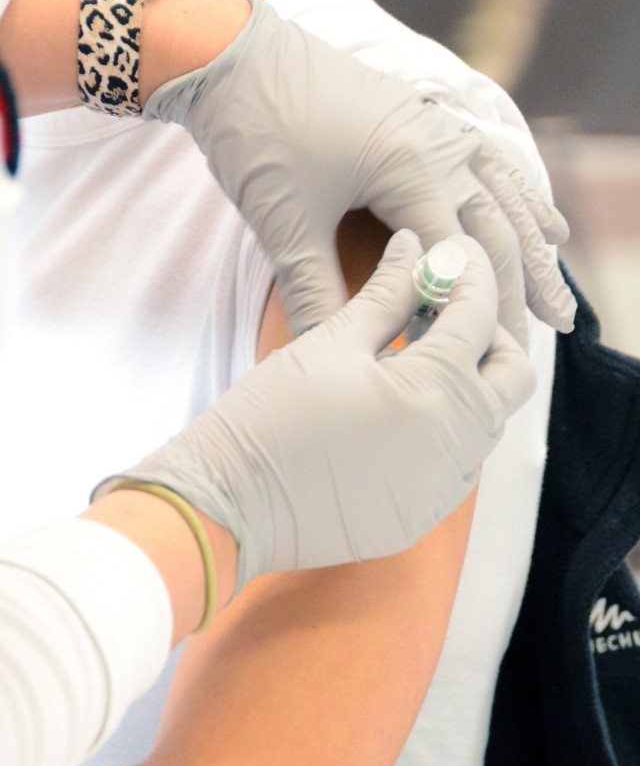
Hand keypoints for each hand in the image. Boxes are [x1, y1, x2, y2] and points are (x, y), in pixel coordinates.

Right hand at [95, 231, 534, 588]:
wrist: (227, 506)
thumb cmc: (269, 416)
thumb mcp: (331, 343)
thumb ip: (386, 294)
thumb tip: (413, 248)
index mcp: (432, 391)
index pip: (479, 316)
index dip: (472, 275)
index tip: (456, 255)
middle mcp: (454, 445)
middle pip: (513, 376)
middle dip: (491, 334)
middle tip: (448, 312)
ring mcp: (442, 489)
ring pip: (489, 421)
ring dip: (471, 381)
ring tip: (421, 356)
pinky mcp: (421, 516)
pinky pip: (460, 463)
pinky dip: (449, 427)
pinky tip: (404, 409)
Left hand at [143, 0, 575, 345]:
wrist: (228, 54)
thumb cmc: (256, 133)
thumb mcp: (285, 223)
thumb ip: (314, 293)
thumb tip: (327, 355)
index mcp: (413, 169)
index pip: (460, 258)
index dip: (471, 312)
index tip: (479, 356)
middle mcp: (439, 144)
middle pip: (495, 228)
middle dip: (518, 286)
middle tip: (537, 337)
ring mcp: (434, 124)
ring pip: (499, 194)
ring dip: (527, 244)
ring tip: (554, 287)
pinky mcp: (419, 116)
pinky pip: (484, 162)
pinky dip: (511, 195)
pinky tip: (533, 212)